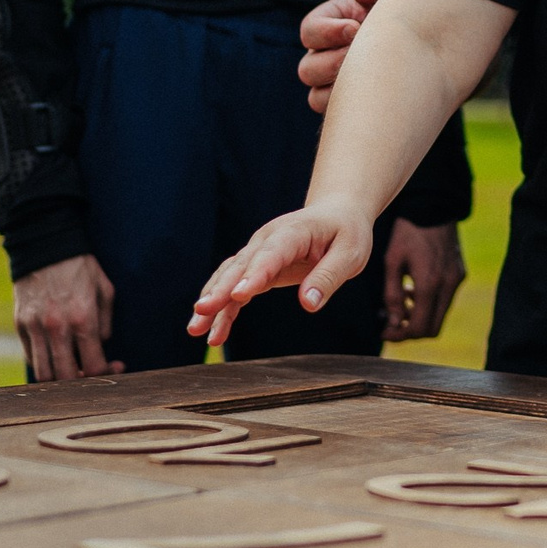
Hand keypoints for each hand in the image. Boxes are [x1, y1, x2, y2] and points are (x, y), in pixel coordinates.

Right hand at [12, 254, 118, 381]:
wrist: (44, 244)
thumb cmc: (80, 266)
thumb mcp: (105, 289)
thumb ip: (105, 322)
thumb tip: (102, 345)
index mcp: (82, 318)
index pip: (93, 366)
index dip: (105, 373)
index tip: (113, 366)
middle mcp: (56, 326)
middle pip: (66, 377)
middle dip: (81, 383)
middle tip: (90, 372)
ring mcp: (34, 326)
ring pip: (43, 374)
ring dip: (58, 379)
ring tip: (71, 370)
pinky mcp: (20, 323)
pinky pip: (30, 356)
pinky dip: (43, 363)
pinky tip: (56, 354)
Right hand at [192, 204, 374, 349]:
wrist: (337, 214)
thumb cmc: (346, 233)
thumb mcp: (350, 254)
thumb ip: (328, 277)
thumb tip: (309, 304)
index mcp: (293, 232)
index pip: (270, 255)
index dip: (254, 275)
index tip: (238, 295)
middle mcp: (268, 240)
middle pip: (241, 266)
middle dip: (220, 289)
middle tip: (202, 311)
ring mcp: (259, 253)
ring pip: (229, 277)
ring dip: (212, 302)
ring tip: (195, 329)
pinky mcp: (257, 268)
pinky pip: (235, 288)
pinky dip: (223, 310)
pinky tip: (213, 333)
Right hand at [297, 0, 389, 113]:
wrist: (419, 49)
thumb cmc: (397, 17)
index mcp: (326, 25)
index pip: (309, 31)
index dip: (328, 31)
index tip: (355, 28)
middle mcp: (322, 57)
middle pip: (307, 69)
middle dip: (337, 62)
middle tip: (365, 57)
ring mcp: (330, 85)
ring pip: (316, 97)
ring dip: (343, 89)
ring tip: (372, 78)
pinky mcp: (345, 108)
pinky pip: (335, 117)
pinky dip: (352, 108)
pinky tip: (376, 95)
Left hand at [382, 220, 465, 341]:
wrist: (433, 207)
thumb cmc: (407, 233)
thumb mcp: (392, 262)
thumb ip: (391, 295)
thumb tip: (393, 323)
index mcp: (429, 283)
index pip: (419, 328)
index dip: (400, 335)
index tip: (384, 331)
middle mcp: (447, 285)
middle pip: (432, 328)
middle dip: (410, 331)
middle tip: (390, 324)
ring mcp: (456, 280)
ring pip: (440, 315)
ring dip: (419, 317)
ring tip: (399, 304)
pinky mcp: (459, 274)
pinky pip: (445, 300)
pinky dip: (429, 304)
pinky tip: (413, 290)